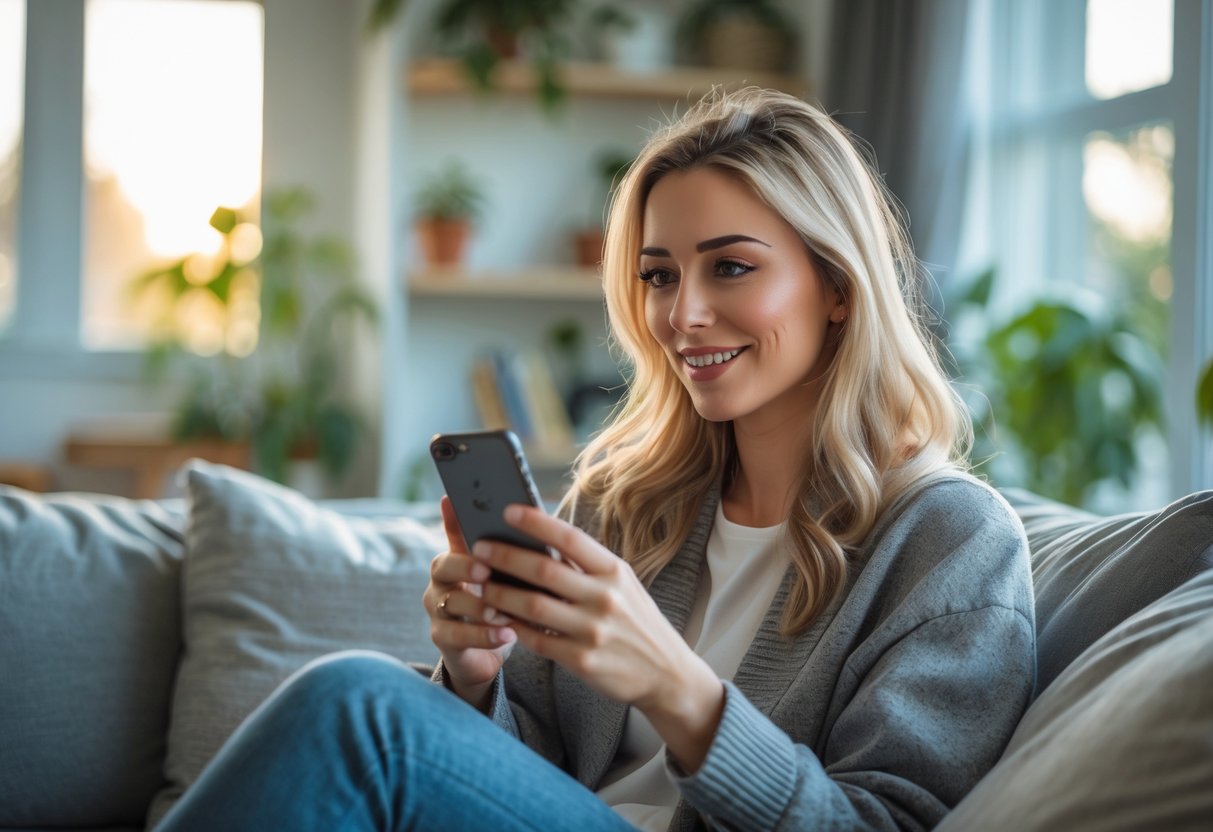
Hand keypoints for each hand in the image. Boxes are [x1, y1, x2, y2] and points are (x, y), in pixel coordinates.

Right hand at [423, 496, 516, 708]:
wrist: (486, 650)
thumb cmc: (501, 605)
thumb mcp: (508, 579)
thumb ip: (515, 556)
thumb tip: (540, 525)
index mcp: (458, 558)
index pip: (452, 534)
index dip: (454, 521)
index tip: (457, 506)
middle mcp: (441, 581)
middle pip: (443, 566)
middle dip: (464, 566)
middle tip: (485, 570)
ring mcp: (438, 610)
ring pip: (452, 603)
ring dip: (480, 607)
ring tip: (503, 612)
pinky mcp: (442, 638)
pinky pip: (459, 637)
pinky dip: (485, 635)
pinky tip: (508, 634)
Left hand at [474, 504, 724, 771]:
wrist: (666, 672)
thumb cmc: (635, 620)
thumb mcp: (622, 585)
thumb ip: (586, 567)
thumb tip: (538, 541)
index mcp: (614, 571)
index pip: (570, 538)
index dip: (537, 522)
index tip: (507, 511)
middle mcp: (605, 597)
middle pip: (544, 570)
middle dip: (505, 557)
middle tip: (477, 548)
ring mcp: (593, 630)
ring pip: (531, 605)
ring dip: (499, 593)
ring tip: (479, 585)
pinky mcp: (581, 660)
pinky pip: (535, 639)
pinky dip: (512, 626)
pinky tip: (498, 618)